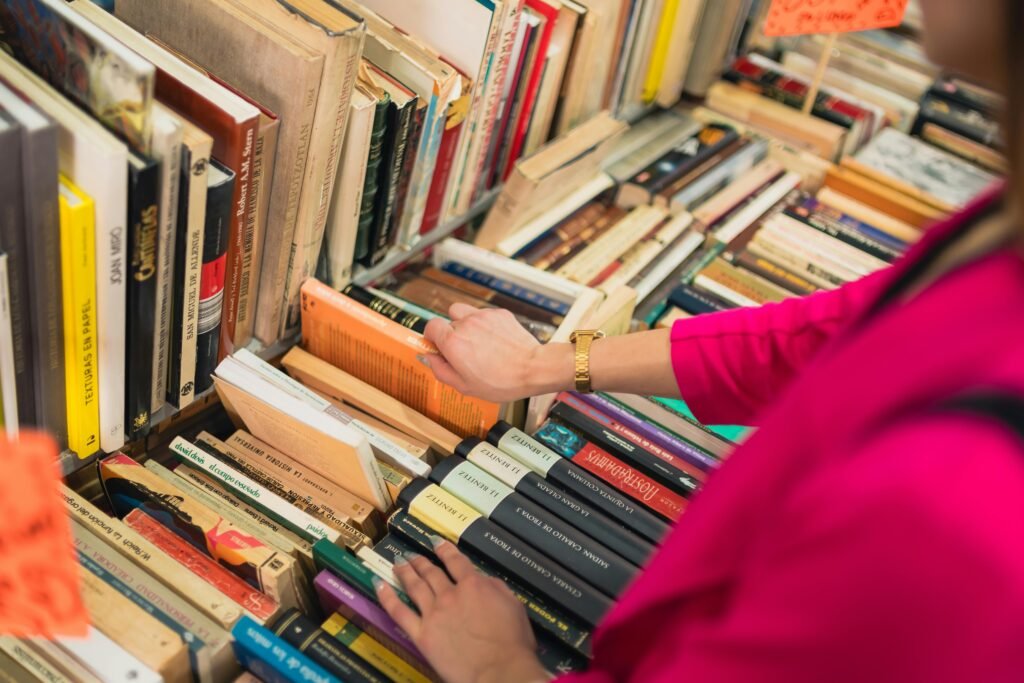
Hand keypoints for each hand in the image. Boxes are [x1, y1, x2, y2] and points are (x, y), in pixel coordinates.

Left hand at [377, 539, 547, 682]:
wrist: (499, 671)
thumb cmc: (512, 642)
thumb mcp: (514, 605)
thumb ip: (496, 587)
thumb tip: (482, 579)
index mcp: (474, 585)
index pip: (455, 561)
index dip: (444, 549)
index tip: (435, 541)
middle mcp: (450, 594)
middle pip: (431, 572)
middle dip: (420, 561)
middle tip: (411, 555)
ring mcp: (433, 613)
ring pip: (414, 586)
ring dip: (405, 572)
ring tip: (397, 563)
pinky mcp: (421, 634)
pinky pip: (399, 612)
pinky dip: (387, 596)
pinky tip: (380, 585)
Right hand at [421, 303, 571, 401]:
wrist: (533, 369)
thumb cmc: (502, 381)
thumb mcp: (464, 386)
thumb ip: (441, 370)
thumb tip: (430, 358)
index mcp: (453, 342)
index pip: (430, 326)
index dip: (432, 337)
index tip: (439, 346)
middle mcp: (466, 324)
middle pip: (448, 322)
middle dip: (452, 335)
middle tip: (464, 352)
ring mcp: (483, 316)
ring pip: (463, 313)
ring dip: (465, 324)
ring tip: (477, 341)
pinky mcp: (498, 313)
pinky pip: (483, 314)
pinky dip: (485, 324)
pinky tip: (494, 340)